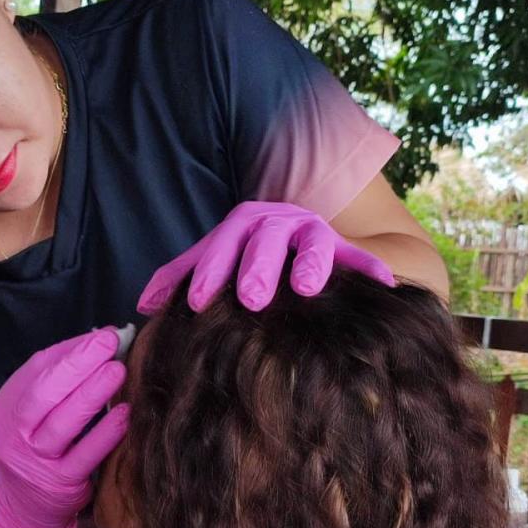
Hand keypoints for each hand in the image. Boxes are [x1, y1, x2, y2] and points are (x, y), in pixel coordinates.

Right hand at [0, 329, 130, 527]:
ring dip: (92, 394)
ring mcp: (35, 461)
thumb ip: (59, 381)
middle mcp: (14, 434)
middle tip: (110, 342)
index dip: (70, 350)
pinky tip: (126, 415)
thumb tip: (101, 340)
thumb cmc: (37, 447)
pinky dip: (105, 434)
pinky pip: (84, 456)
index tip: (102, 335)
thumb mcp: (33, 414)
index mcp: (5, 408)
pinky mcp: (60, 484)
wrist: (24, 506)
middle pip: (43, 394)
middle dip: (78, 364)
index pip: (36, 370)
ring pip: (62, 424)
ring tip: (118, 370)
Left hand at [138, 201, 394, 313]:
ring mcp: (312, 231)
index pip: (219, 245)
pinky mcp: (344, 247)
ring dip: (310, 262)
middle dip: (256, 268)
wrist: (300, 245)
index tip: (197, 303)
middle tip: (251, 299)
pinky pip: (360, 256)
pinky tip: (384, 285)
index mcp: (241, 225)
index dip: (207, 272)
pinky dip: (371, 268)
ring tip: (308, 288)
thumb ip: (180, 277)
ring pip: (312, 240)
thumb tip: (143, 305)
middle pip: (265, 239)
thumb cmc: (246, 260)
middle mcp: (277, 221)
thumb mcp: (215, 262)